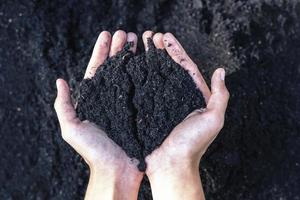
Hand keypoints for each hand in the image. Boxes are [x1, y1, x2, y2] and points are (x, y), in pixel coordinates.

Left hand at [54, 30, 142, 199]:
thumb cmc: (95, 152)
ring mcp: (126, 104)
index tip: (107, 35)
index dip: (101, 51)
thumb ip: (64, 106)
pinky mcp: (139, 110)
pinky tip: (149, 62)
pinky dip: (144, 74)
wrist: (118, 170)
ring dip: (132, 57)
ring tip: (139, 42)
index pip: (96, 70)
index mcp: (93, 100)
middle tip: (127, 34)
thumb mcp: (73, 129)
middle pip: (114, 68)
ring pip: (129, 75)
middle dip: (119, 49)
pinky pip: (141, 88)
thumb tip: (60, 81)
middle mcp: (109, 99)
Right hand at [144, 32, 229, 199]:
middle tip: (151, 36)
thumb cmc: (192, 144)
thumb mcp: (213, 119)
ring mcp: (161, 103)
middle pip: (169, 68)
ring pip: (155, 75)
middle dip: (161, 50)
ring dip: (149, 59)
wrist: (170, 165)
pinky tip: (133, 65)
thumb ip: (219, 95)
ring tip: (141, 45)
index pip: (186, 67)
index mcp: (194, 96)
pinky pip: (144, 89)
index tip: (166, 37)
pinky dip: (140, 76)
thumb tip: (221, 71)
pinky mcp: (149, 110)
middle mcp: (177, 97)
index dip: (177, 51)